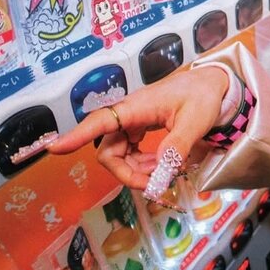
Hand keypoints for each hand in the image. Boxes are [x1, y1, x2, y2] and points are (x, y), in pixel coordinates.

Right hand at [47, 66, 229, 191]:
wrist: (214, 86)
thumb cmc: (203, 97)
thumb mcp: (194, 122)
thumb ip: (176, 147)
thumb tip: (160, 173)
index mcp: (136, 107)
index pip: (100, 121)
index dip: (76, 136)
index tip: (55, 149)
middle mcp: (129, 115)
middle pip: (109, 151)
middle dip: (126, 172)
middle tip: (156, 183)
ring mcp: (133, 123)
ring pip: (119, 156)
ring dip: (137, 171)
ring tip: (165, 172)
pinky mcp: (140, 129)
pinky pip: (131, 153)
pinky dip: (143, 165)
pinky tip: (163, 166)